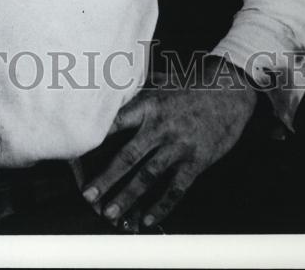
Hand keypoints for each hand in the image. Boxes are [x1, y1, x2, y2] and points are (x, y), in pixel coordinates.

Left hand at [73, 56, 257, 231]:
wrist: (229, 90)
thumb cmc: (190, 86)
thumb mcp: (160, 83)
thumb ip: (136, 96)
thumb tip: (107, 97)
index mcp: (148, 104)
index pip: (115, 122)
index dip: (96, 139)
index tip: (75, 155)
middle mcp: (161, 126)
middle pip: (128, 155)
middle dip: (107, 177)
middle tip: (88, 195)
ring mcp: (179, 145)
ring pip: (148, 176)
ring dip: (128, 196)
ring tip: (110, 213)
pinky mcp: (197, 161)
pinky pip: (176, 188)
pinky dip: (161, 206)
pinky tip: (147, 220)